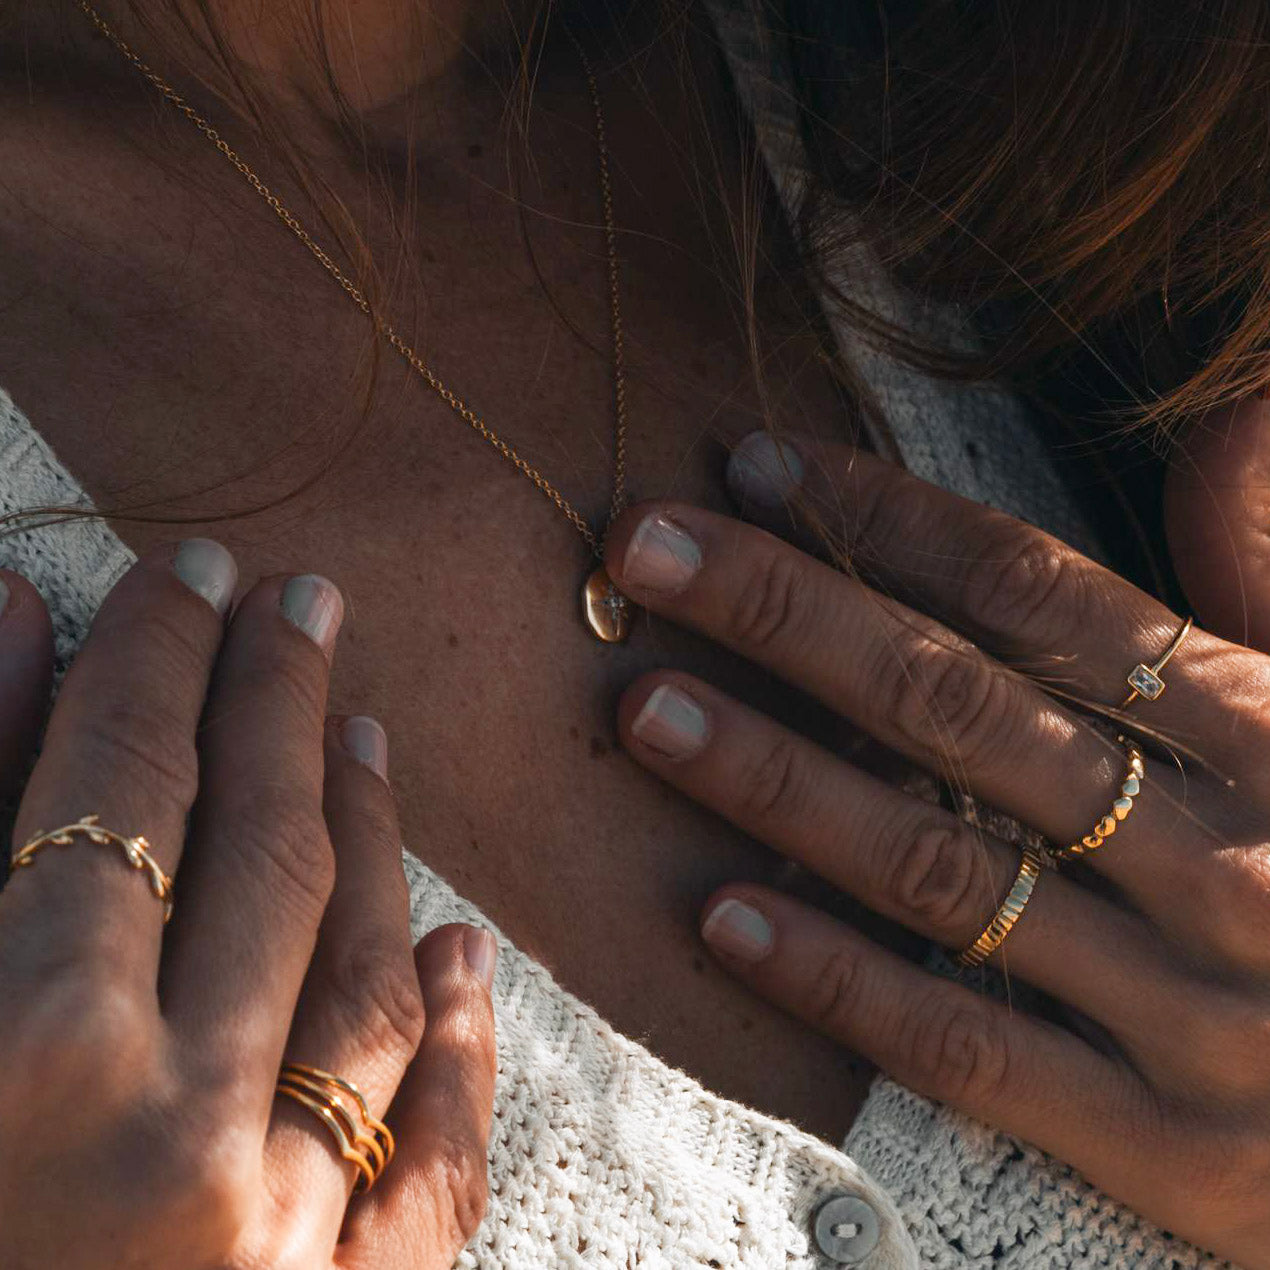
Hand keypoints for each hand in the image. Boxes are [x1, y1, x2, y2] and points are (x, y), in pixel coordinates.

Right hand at [0, 543, 496, 1269]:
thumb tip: (5, 632)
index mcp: (27, 1073)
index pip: (114, 793)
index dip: (150, 662)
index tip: (189, 573)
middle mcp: (185, 1150)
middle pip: (265, 856)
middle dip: (276, 707)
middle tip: (304, 600)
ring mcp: (288, 1252)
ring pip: (372, 979)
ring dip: (377, 841)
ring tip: (366, 734)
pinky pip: (441, 1172)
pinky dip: (465, 1053)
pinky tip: (473, 955)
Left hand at [605, 432, 1269, 1266]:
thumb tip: (1230, 415)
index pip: (1038, 592)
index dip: (886, 516)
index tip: (755, 464)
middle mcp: (1225, 851)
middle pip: (956, 701)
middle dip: (785, 612)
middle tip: (644, 549)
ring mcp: (1196, 1004)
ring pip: (939, 864)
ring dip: (776, 781)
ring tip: (646, 711)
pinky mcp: (1169, 1146)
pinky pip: (970, 1049)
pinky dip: (839, 978)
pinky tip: (721, 918)